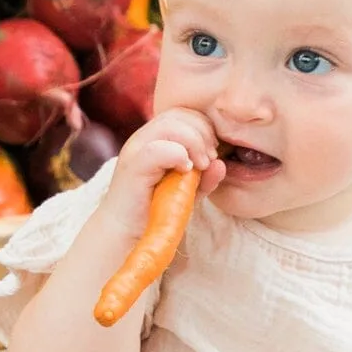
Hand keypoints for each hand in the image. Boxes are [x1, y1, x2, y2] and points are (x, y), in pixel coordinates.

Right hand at [101, 108, 225, 240]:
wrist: (129, 237)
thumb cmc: (157, 213)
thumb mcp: (188, 192)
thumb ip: (205, 178)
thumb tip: (222, 164)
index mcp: (155, 138)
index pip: (183, 113)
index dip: (204, 127)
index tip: (213, 153)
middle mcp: (142, 138)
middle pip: (178, 114)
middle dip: (203, 134)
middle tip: (209, 160)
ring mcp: (135, 151)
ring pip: (169, 126)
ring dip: (194, 143)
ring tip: (200, 166)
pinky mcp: (132, 168)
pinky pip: (157, 149)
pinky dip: (177, 156)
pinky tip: (185, 172)